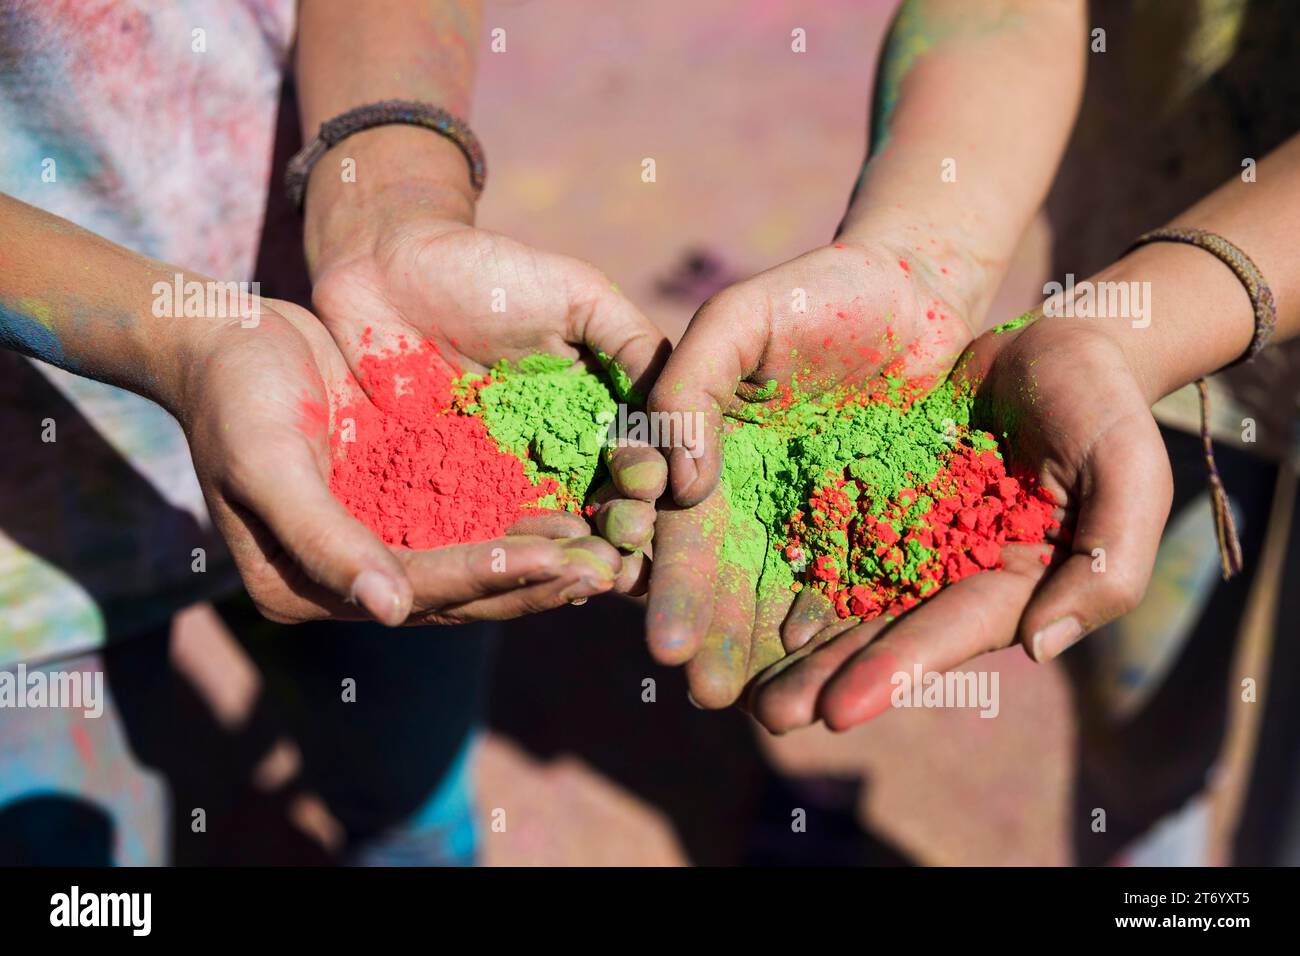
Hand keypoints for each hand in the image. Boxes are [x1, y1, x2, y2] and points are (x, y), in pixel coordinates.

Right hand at [175, 298, 621, 625]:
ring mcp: (381, 542)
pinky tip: (576, 510)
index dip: (487, 576)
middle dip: (533, 582)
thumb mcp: (268, 463)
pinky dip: (522, 521)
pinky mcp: (406, 504)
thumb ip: (325, 539)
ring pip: (475, 564)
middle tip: (605, 570)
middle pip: (455, 592)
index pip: (414, 590)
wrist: (228, 341)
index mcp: (305, 588)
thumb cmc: (235, 396)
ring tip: (605, 548)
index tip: (558, 561)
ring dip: (539, 560)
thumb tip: (392, 612)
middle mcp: (350, 578)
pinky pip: (473, 522)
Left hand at [310, 215, 670, 590]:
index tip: (653, 490)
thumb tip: (691, 412)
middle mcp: (557, 461)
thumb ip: (633, 346)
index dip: (648, 480)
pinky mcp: (439, 497)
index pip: (635, 462)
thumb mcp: (578, 296)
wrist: (387, 269)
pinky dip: (495, 556)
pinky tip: (515, 568)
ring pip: (542, 533)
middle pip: (597, 510)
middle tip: (625, 546)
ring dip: (566, 556)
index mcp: (597, 419)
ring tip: (583, 572)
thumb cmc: (492, 273)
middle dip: (615, 531)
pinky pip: (471, 534)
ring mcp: (499, 484)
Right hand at [646, 238, 978, 705]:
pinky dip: (847, 620)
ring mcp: (820, 515)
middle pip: (732, 580)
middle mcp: (759, 499)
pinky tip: (835, 661)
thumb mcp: (735, 321)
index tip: (662, 646)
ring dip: (775, 651)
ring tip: (767, 708)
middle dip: (717, 639)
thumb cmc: (815, 294)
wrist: (912, 288)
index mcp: (712, 460)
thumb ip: (689, 388)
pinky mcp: (882, 521)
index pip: (683, 535)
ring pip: (792, 593)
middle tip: (706, 696)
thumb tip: (681, 486)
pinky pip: (864, 577)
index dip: (671, 590)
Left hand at [748, 316, 1173, 731]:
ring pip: (848, 596)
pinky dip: (791, 568)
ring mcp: (913, 538)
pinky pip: (828, 535)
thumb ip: (1106, 561)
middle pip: (887, 632)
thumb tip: (1040, 647)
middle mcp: (956, 574)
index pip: (952, 635)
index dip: (896, 672)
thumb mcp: (1128, 470)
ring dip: (798, 643)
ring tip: (741, 688)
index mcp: (1016, 583)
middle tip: (769, 718)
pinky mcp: (879, 499)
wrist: (1055, 346)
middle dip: (829, 677)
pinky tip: (740, 597)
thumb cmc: (1103, 405)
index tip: (838, 714)